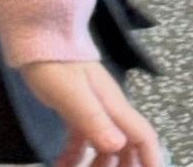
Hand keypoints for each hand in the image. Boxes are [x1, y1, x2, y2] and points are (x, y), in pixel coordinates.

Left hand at [18, 59, 164, 166]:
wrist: (40, 37)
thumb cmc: (58, 65)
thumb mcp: (74, 96)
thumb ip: (95, 120)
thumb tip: (118, 146)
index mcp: (113, 106)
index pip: (142, 136)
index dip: (152, 159)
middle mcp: (108, 109)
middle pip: (127, 145)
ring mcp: (93, 108)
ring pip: (105, 145)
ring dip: (100, 165)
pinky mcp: (76, 108)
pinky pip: (82, 139)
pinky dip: (76, 157)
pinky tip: (62, 166)